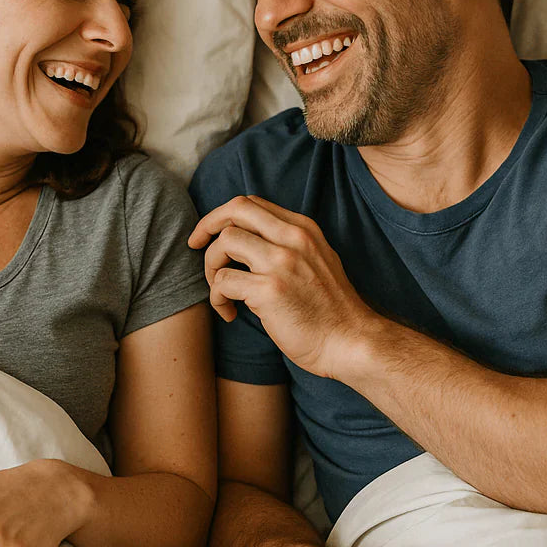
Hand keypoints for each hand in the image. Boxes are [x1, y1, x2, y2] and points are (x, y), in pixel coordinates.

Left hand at [189, 195, 371, 376]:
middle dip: (207, 225)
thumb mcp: (317, 261)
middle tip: (196, 245)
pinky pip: (223, 282)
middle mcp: (293, 239)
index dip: (223, 215)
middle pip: (235, 210)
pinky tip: (230, 314)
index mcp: (304, 229)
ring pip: (224, 242)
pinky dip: (217, 298)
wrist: (351, 343)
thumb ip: (289, 245)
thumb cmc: (330, 310)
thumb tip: (248, 239)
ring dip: (211, 267)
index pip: (252, 203)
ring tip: (221, 291)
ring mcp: (282, 263)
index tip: (211, 234)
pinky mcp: (270, 291)